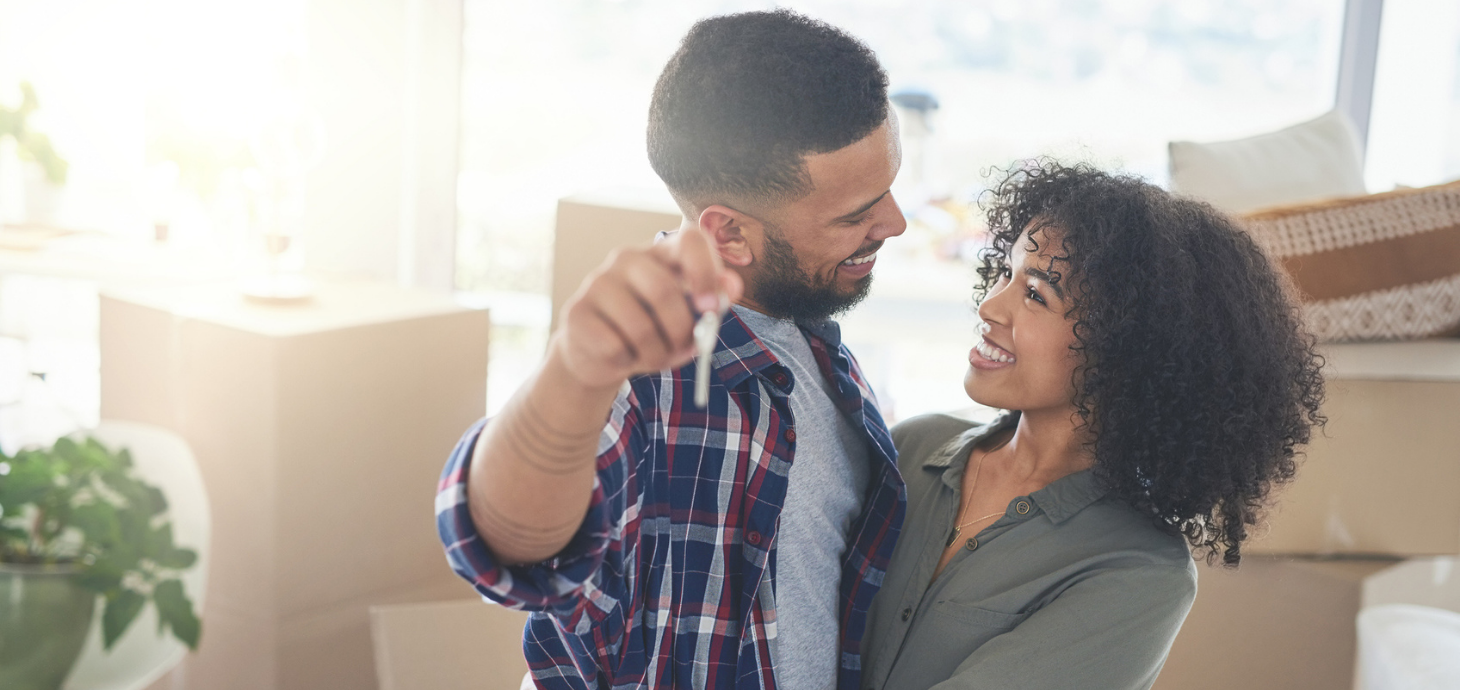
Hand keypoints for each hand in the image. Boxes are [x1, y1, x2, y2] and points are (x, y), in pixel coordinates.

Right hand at [551, 227, 743, 389]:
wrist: (600, 355)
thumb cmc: (653, 330)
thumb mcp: (687, 317)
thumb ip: (711, 302)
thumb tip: (732, 286)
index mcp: (661, 253)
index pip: (689, 238)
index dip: (705, 270)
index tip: (712, 307)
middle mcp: (626, 258)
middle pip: (663, 291)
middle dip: (681, 331)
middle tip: (686, 349)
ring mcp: (597, 282)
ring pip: (640, 327)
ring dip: (657, 355)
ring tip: (655, 357)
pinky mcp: (576, 312)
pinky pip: (615, 346)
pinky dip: (629, 362)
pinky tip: (624, 356)